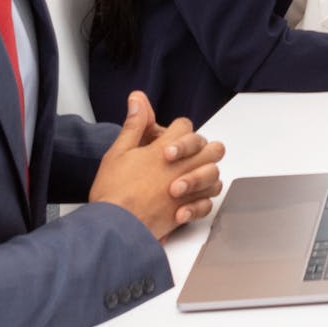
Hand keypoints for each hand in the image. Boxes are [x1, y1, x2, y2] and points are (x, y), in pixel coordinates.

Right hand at [89, 92, 226, 240]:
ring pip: (214, 175)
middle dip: (202, 148)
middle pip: (212, 148)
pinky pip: (207, 202)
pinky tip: (186, 201)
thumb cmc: (113, 192)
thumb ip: (134, 125)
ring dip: (204, 174)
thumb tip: (138, 100)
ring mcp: (188, 189)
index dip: (177, 130)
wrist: (113, 227)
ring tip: (187, 178)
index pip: (184, 126)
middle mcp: (182, 167)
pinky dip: (201, 201)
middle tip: (187, 156)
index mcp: (166, 149)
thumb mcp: (118, 152)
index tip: (168, 139)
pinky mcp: (187, 210)